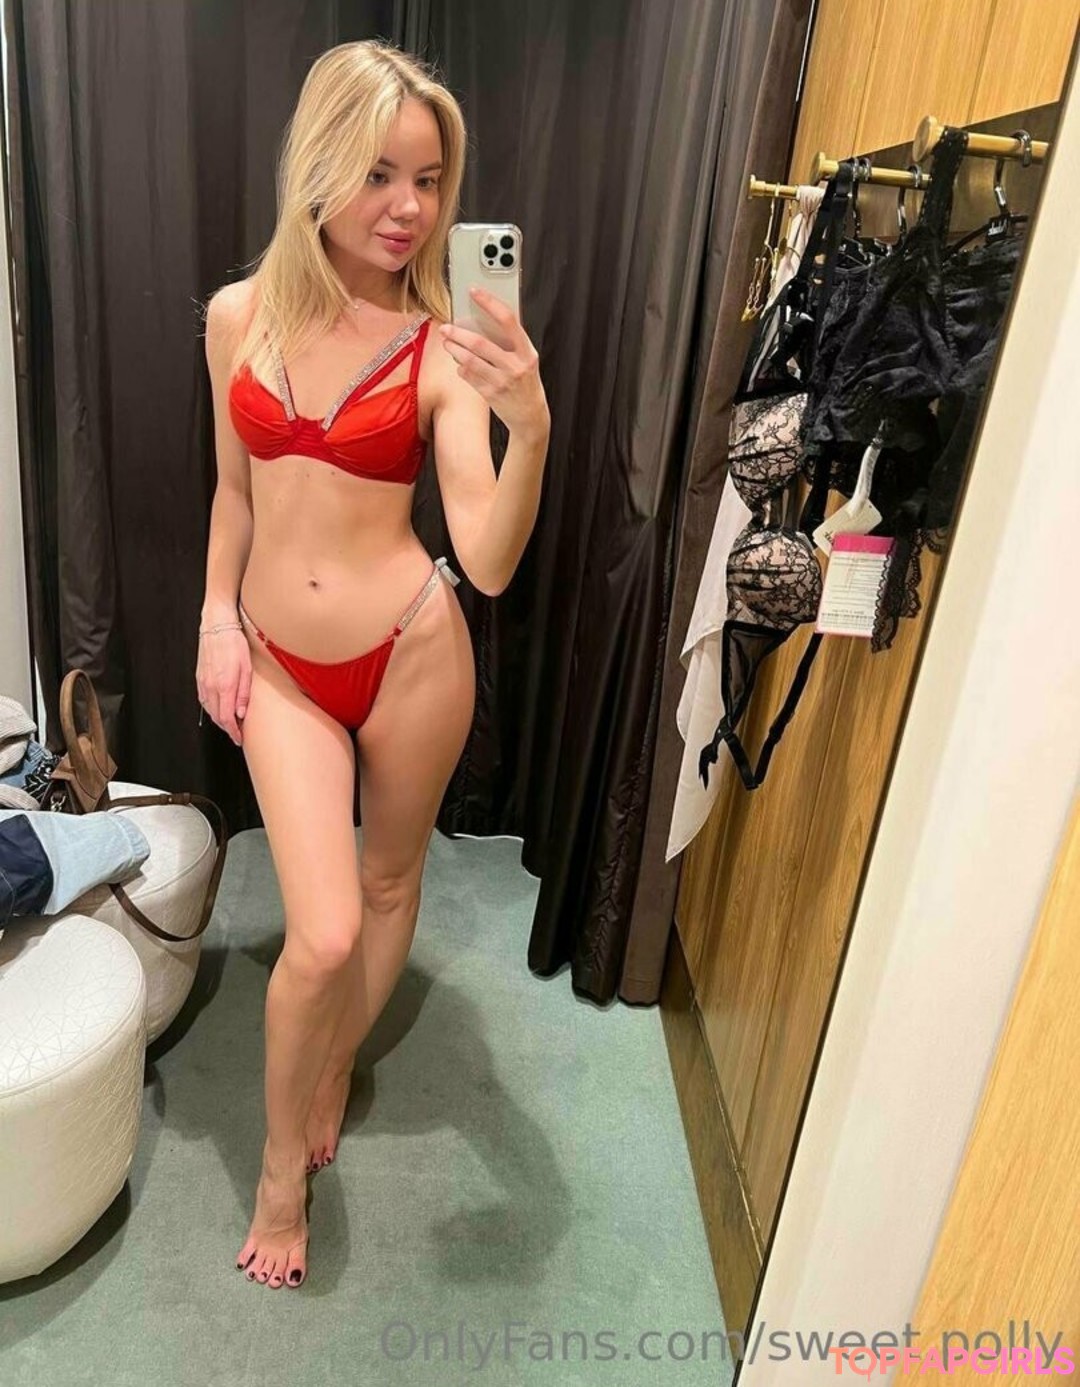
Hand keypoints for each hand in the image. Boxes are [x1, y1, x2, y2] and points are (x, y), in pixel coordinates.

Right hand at [196, 627, 250, 746]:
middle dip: (227, 728)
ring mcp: (202, 682)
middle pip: (217, 717)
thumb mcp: (247, 668)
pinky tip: (219, 708)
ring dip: (219, 719)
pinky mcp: (199, 677)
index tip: (240, 738)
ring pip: (209, 709)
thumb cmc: (235, 643)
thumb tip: (241, 713)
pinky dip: (212, 708)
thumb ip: (243, 693)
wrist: (217, 625)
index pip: (227, 718)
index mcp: (224, 686)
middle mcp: (210, 686)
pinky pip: (204, 699)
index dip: (233, 732)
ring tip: (231, 722)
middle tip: (237, 733)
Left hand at [438, 287, 549, 437]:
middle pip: (481, 343)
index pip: (508, 320)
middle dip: (459, 333)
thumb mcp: (526, 360)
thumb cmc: (527, 383)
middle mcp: (515, 366)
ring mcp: (502, 381)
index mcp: (527, 352)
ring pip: (470, 360)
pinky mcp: (490, 395)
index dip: (489, 302)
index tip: (474, 291)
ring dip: (454, 350)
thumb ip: (510, 343)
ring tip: (447, 343)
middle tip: (446, 327)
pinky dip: (460, 368)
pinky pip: (468, 376)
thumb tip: (483, 322)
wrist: (531, 418)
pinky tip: (459, 363)